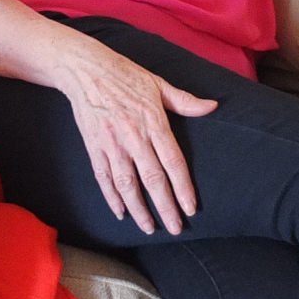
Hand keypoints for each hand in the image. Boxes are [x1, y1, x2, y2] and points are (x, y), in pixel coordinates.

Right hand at [55, 34, 218, 234]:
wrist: (85, 69)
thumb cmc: (124, 75)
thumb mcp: (157, 84)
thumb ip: (185, 101)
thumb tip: (213, 106)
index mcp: (152, 121)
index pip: (172, 161)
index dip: (183, 187)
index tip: (191, 208)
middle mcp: (132, 136)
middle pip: (151, 179)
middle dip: (165, 207)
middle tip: (175, 229)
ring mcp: (111, 143)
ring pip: (126, 184)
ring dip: (138, 209)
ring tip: (149, 228)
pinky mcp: (93, 146)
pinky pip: (103, 177)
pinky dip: (112, 197)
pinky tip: (121, 213)